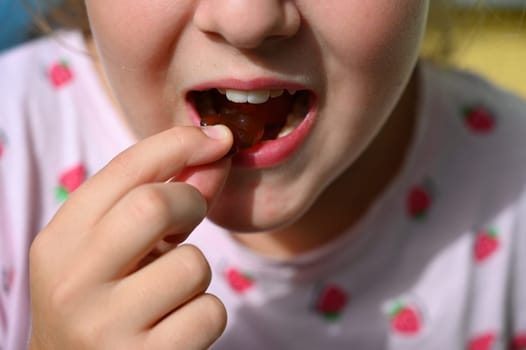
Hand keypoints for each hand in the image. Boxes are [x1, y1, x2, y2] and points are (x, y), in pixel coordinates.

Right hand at [29, 125, 232, 349]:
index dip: (179, 143)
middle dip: (191, 202)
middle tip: (189, 218)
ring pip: (194, 266)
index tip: (217, 138)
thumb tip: (217, 151)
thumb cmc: (106, 299)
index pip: (126, 169)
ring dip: (196, 275)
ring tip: (168, 294)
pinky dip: (205, 315)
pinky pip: (210, 313)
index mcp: (60, 241)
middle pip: (156, 205)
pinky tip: (175, 328)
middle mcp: (73, 282)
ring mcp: (104, 327)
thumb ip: (165, 197)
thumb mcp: (117, 247)